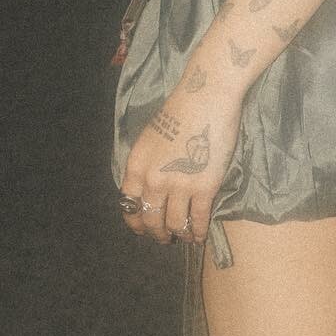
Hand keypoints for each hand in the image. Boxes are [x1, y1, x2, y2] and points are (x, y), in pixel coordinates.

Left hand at [120, 76, 242, 246]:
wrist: (206, 98)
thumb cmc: (180, 110)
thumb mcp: (150, 138)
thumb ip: (147, 164)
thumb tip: (150, 187)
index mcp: (137, 166)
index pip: (129, 206)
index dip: (136, 222)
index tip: (143, 228)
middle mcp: (153, 180)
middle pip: (151, 219)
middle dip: (158, 233)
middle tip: (165, 237)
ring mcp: (179, 186)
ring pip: (175, 224)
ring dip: (179, 234)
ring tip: (185, 236)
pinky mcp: (204, 188)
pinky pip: (199, 219)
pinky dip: (199, 232)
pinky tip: (200, 236)